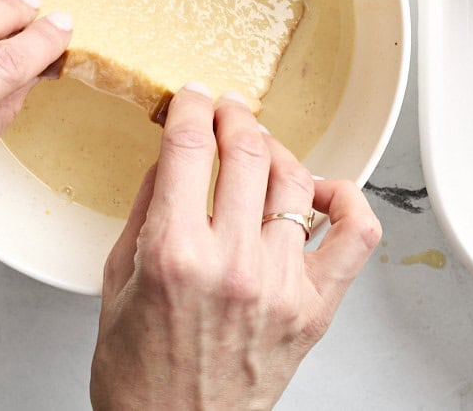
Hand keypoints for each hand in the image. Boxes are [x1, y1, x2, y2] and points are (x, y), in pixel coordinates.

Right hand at [91, 87, 381, 409]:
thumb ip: (146, 210)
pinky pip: (356, 235)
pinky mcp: (317, 307)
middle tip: (228, 112)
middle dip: (235, 116)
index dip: (193, 107)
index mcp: (174, 254)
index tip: (194, 96)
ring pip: (295, 180)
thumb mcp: (116, 283)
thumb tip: (172, 155)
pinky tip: (321, 192)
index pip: (191, 147)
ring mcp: (282, 285)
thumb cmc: (142, 375)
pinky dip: (346, 200)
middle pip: (247, 152)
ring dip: (277, 150)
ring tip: (263, 149)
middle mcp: (233, 264)